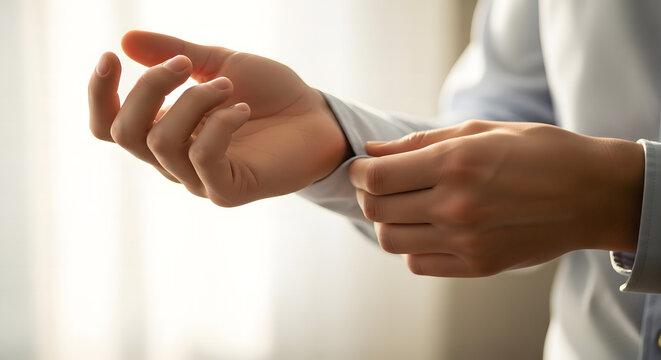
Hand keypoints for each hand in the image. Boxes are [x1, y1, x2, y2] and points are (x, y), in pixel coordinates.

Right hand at [89, 30, 347, 205]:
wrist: (316, 117)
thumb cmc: (270, 93)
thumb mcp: (220, 62)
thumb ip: (175, 54)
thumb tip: (126, 41)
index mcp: (166, 130)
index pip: (110, 126)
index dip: (99, 94)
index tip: (111, 56)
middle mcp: (175, 160)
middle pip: (127, 134)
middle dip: (149, 88)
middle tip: (187, 63)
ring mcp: (199, 179)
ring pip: (163, 143)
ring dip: (193, 102)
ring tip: (228, 85)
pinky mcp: (228, 190)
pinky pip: (203, 159)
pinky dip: (218, 125)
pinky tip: (242, 109)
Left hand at [348, 120, 643, 276]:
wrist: (593, 194)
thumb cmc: (539, 151)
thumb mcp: (481, 130)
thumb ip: (419, 142)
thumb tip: (373, 150)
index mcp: (455, 163)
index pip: (375, 178)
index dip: (359, 172)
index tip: (363, 167)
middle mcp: (456, 205)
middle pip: (376, 210)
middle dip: (366, 194)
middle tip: (379, 184)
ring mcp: (467, 241)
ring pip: (391, 241)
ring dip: (387, 222)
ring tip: (404, 206)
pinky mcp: (478, 266)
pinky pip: (418, 263)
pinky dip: (412, 246)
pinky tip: (428, 228)